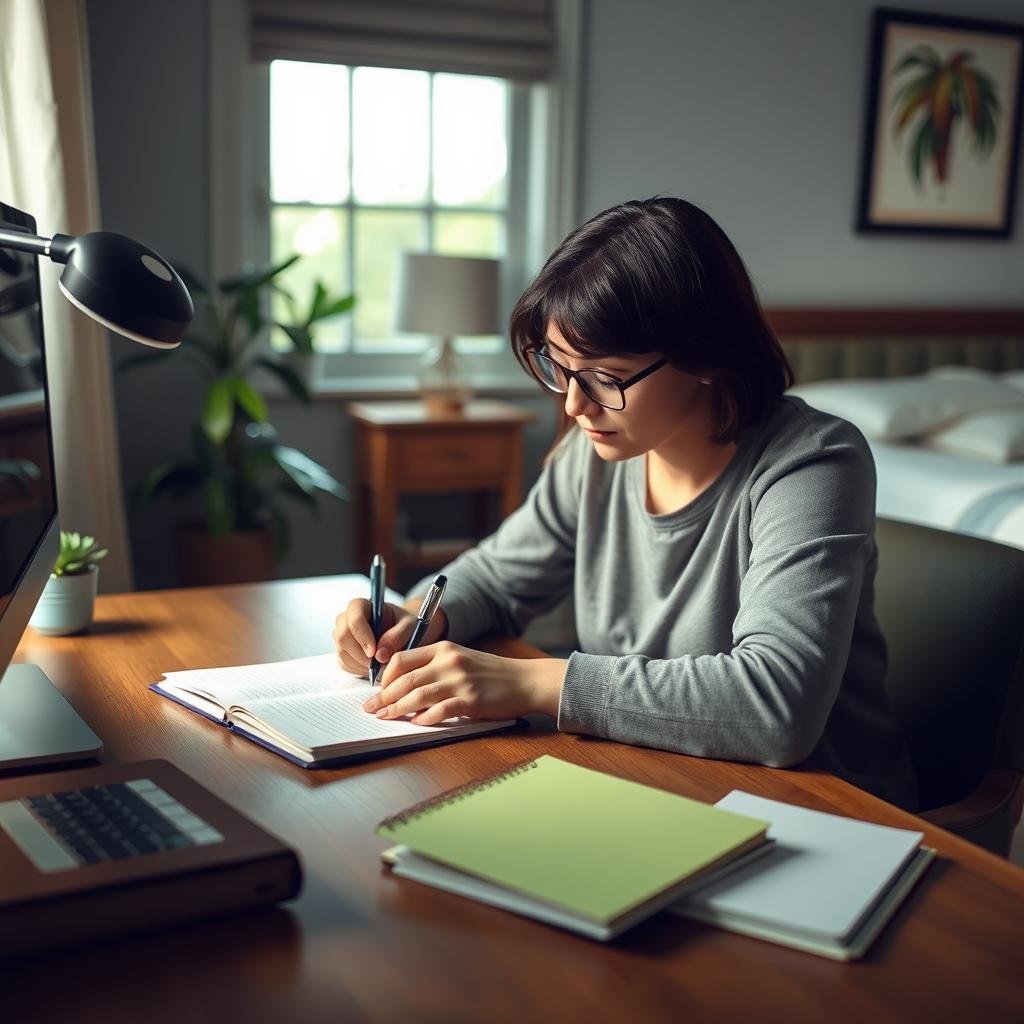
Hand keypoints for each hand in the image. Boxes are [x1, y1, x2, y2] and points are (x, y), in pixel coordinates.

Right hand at [332, 598, 447, 676]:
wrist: (405, 635)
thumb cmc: (407, 625)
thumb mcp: (410, 626)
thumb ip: (397, 636)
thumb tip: (380, 655)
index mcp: (364, 605)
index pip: (354, 617)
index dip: (362, 635)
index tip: (374, 651)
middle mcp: (348, 618)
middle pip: (342, 635)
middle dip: (359, 653)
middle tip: (378, 663)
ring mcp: (343, 634)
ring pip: (341, 651)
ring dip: (360, 663)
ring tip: (379, 665)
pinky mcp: (343, 651)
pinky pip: (343, 663)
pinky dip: (358, 669)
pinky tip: (373, 668)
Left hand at [361, 642, 566, 723]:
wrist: (525, 680)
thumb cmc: (492, 673)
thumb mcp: (461, 659)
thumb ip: (435, 667)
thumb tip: (405, 687)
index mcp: (444, 649)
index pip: (402, 659)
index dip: (385, 676)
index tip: (378, 691)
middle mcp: (449, 661)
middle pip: (405, 679)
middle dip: (383, 696)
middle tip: (371, 709)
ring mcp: (460, 681)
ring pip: (417, 695)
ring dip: (397, 709)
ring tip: (385, 718)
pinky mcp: (471, 700)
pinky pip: (439, 711)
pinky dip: (424, 719)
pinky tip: (416, 724)